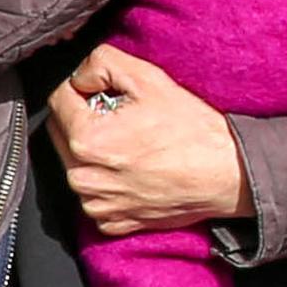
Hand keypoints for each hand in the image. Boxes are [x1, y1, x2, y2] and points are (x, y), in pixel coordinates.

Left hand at [51, 42, 249, 237]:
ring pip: (76, 166)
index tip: (106, 92)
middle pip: (62, 134)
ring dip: (93, 153)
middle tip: (122, 118)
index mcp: (86, 140)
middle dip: (84, 121)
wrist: (228, 175)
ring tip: (132, 146)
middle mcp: (84, 177)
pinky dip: (106, 183)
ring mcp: (97, 204)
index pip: (58, 100)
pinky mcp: (112, 222)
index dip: (81, 88)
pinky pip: (94, 196)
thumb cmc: (193, 130)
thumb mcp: (150, 78)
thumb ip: (102, 63)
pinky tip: (134, 171)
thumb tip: (80, 76)